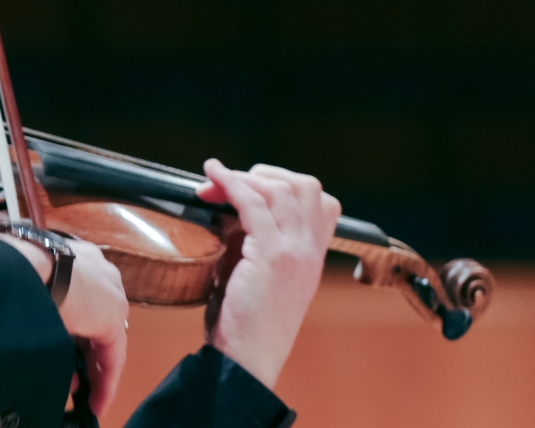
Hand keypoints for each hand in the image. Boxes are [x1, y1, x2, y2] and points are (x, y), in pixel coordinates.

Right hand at [0, 232, 127, 413]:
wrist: (22, 265)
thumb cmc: (9, 267)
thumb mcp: (21, 286)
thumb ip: (30, 306)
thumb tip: (23, 333)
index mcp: (71, 256)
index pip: (77, 296)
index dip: (69, 327)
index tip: (59, 346)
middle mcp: (95, 270)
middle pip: (94, 319)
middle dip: (81, 353)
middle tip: (70, 378)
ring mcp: (108, 290)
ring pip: (103, 338)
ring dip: (91, 368)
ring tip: (81, 393)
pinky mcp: (113, 314)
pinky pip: (112, 355)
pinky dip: (104, 380)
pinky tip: (95, 401)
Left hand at [197, 158, 340, 388]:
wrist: (247, 361)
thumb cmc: (246, 325)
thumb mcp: (260, 276)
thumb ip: (255, 242)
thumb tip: (229, 208)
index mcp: (313, 256)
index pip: (323, 202)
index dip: (287, 185)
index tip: (252, 189)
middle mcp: (310, 250)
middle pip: (305, 185)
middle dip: (266, 174)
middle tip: (231, 183)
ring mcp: (295, 251)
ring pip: (279, 188)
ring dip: (243, 176)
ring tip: (213, 180)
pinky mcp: (271, 255)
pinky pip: (253, 202)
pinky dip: (230, 182)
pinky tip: (212, 176)